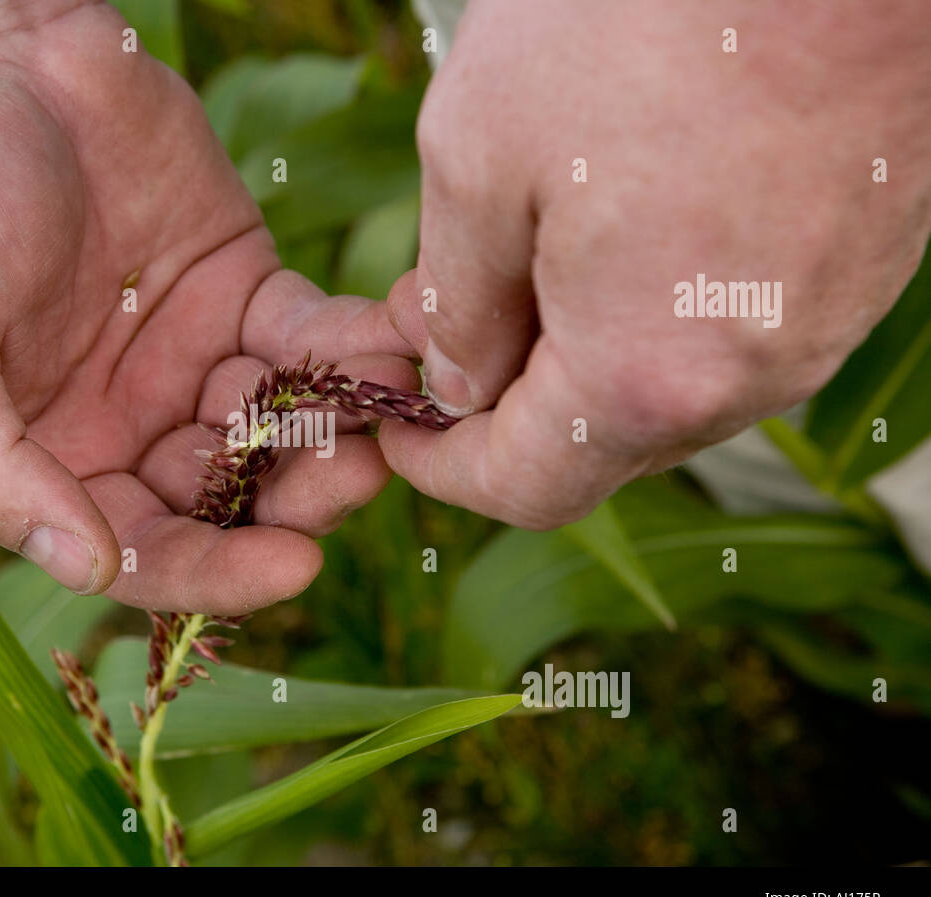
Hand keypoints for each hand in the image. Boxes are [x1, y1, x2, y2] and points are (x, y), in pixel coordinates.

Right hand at [0, 0, 414, 613]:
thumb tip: (84, 568)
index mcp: (51, 462)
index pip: (145, 552)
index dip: (218, 574)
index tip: (295, 569)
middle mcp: (128, 428)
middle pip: (232, 503)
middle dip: (298, 501)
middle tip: (355, 476)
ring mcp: (192, 361)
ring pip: (283, 431)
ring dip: (338, 429)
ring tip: (383, 404)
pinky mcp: (244, 289)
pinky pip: (310, 339)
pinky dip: (353, 348)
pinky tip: (387, 341)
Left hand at [383, 0, 930, 528]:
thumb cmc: (648, 18)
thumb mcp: (480, 158)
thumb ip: (461, 303)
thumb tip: (459, 380)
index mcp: (645, 378)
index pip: (525, 488)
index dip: (442, 469)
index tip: (399, 424)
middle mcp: (749, 380)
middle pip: (598, 446)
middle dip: (505, 399)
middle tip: (444, 307)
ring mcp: (819, 325)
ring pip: (665, 387)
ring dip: (582, 348)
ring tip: (529, 244)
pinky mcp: (858, 265)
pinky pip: (731, 330)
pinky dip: (658, 308)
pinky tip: (624, 219)